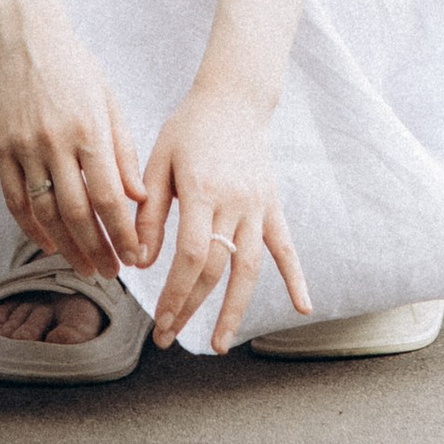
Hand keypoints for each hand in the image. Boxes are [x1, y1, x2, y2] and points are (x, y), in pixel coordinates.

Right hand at [0, 13, 143, 281]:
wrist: (24, 35)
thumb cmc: (74, 65)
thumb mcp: (108, 101)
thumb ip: (123, 151)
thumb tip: (139, 199)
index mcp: (89, 129)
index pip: (108, 197)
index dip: (122, 233)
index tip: (134, 257)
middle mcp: (55, 142)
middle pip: (77, 213)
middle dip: (97, 249)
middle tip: (111, 272)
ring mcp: (24, 147)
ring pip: (45, 213)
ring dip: (67, 247)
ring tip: (84, 267)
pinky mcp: (1, 148)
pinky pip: (15, 199)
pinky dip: (31, 227)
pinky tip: (48, 243)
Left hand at [133, 82, 312, 354]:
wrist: (234, 98)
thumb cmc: (188, 128)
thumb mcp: (158, 161)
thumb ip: (149, 212)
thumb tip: (138, 261)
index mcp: (202, 191)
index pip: (191, 256)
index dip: (175, 292)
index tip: (159, 320)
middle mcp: (234, 202)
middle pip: (215, 268)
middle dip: (190, 307)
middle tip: (168, 336)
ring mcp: (258, 206)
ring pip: (248, 268)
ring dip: (234, 309)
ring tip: (219, 344)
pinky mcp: (272, 205)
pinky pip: (286, 246)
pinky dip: (296, 277)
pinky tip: (304, 308)